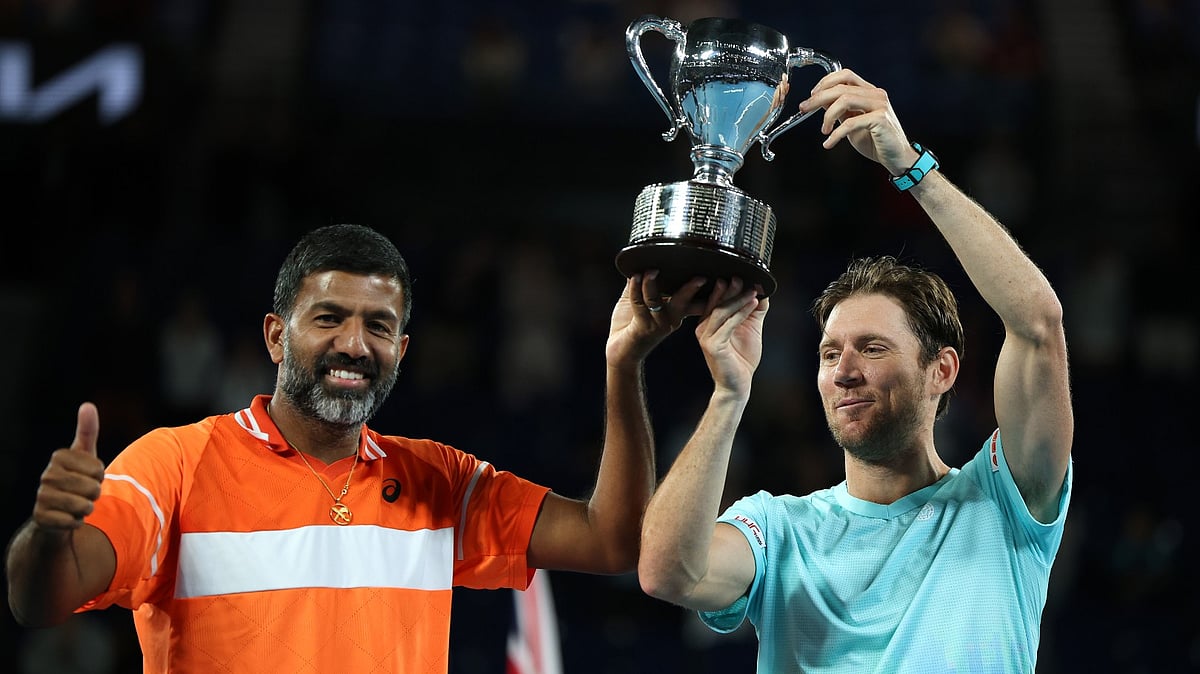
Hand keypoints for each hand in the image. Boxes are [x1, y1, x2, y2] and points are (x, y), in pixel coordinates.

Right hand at [33, 402, 105, 530]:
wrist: (56, 510)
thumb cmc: (76, 477)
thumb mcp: (84, 454)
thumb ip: (88, 430)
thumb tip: (88, 405)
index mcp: (58, 457)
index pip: (99, 470)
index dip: (100, 477)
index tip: (88, 476)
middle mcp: (46, 475)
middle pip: (93, 489)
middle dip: (94, 494)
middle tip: (83, 493)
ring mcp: (41, 497)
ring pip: (84, 507)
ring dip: (86, 509)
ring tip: (76, 504)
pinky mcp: (40, 518)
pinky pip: (74, 522)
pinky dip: (76, 522)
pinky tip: (66, 517)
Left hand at [606, 271, 706, 364]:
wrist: (621, 351)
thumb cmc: (631, 325)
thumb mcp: (640, 299)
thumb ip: (644, 281)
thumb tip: (644, 258)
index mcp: (676, 312)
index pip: (696, 301)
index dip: (707, 292)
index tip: (714, 278)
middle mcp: (671, 319)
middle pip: (685, 301)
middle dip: (692, 288)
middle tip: (699, 277)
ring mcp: (658, 324)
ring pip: (659, 301)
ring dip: (652, 283)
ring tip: (651, 271)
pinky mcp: (643, 327)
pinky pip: (640, 304)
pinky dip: (636, 288)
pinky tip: (634, 277)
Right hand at [695, 278, 767, 395]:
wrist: (737, 385)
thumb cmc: (740, 359)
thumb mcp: (750, 329)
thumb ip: (753, 311)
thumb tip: (762, 291)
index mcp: (708, 323)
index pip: (716, 300)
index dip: (728, 287)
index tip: (743, 274)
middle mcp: (703, 328)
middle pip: (717, 302)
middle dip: (730, 288)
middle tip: (742, 276)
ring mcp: (706, 337)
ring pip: (721, 311)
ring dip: (738, 298)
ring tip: (752, 290)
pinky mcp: (713, 346)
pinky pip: (728, 325)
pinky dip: (741, 312)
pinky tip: (752, 303)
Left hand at [800, 68, 917, 174]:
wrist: (897, 157)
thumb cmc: (875, 140)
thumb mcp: (853, 122)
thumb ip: (841, 111)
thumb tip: (821, 102)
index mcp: (869, 91)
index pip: (845, 75)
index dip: (825, 82)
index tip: (811, 95)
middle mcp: (876, 94)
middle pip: (841, 86)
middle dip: (818, 97)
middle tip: (804, 109)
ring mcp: (880, 105)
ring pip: (845, 99)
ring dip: (828, 115)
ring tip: (824, 130)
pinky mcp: (880, 120)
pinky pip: (851, 123)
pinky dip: (836, 134)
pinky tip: (829, 143)